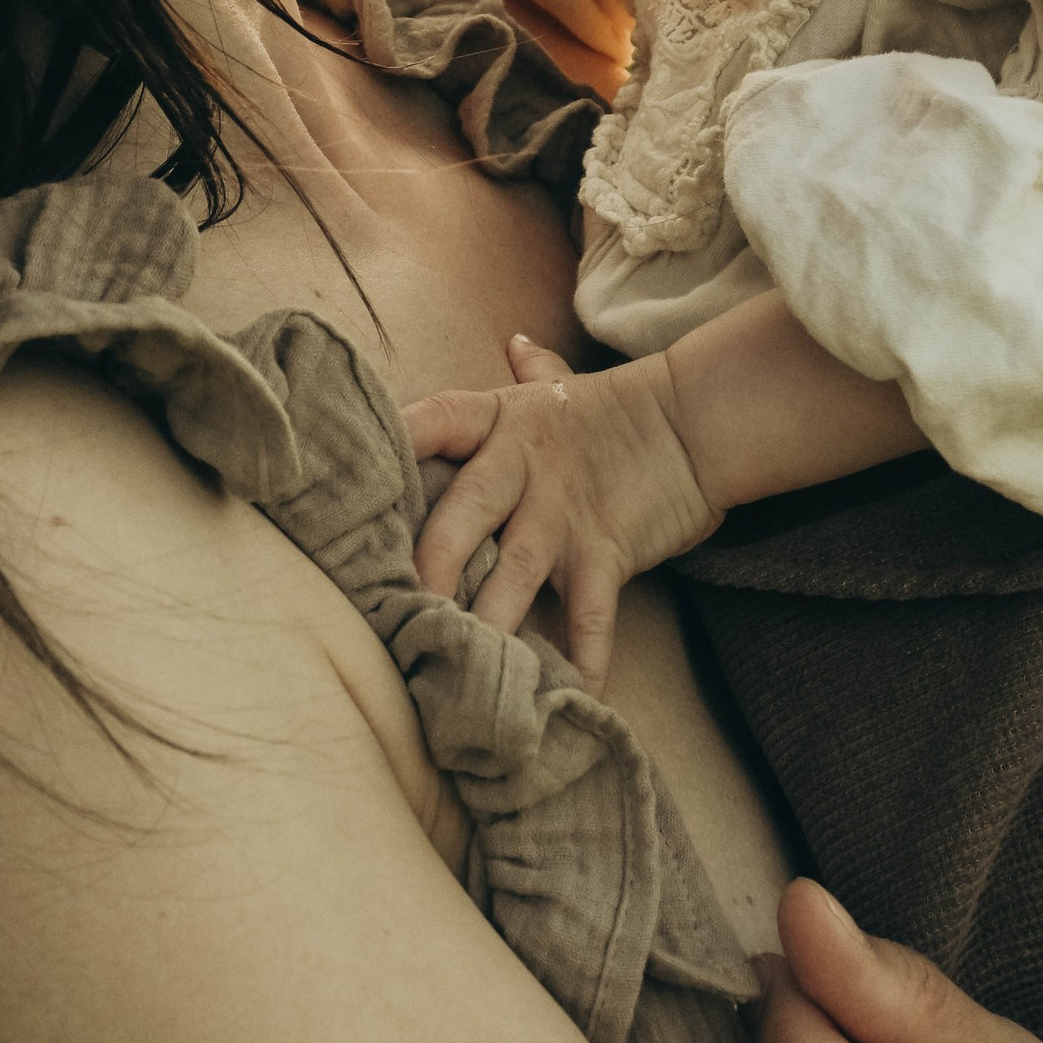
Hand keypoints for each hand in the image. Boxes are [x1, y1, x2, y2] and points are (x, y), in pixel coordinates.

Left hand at [401, 337, 722, 685]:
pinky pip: (589, 617)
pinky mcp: (607, 552)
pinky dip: (580, 662)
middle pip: (462, 512)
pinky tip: (564, 701)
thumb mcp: (561, 389)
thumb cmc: (614, 412)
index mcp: (500, 420)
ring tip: (451, 670)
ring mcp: (564, 512)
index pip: (434, 419)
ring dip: (484, 623)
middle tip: (393, 611)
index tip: (348, 475)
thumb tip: (513, 341)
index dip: (392, 442)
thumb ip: (531, 372)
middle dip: (429, 564)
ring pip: (513, 571)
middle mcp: (522, 466)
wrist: (695, 424)